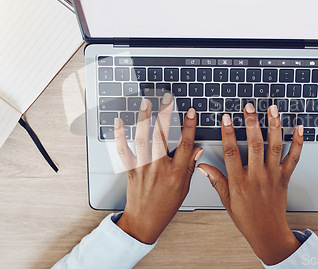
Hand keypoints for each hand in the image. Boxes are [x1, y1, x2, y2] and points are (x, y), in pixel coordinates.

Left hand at [114, 93, 202, 243]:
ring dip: (144, 119)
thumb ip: (190, 166)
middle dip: (165, 115)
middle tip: (167, 98)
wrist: (144, 220)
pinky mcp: (130, 170)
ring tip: (146, 103)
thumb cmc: (165, 206)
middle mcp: (160, 168)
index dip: (190, 126)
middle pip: (162, 137)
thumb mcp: (184, 188)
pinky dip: (119, 136)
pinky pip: (123, 151)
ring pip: (143, 139)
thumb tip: (197, 148)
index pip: (187, 145)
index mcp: (176, 173)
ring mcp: (143, 168)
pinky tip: (119, 122)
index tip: (191, 111)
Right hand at [197, 103, 303, 264]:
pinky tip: (299, 128)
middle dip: (251, 123)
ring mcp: (272, 175)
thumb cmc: (247, 218)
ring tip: (272, 109)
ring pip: (275, 146)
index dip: (228, 133)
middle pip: (255, 144)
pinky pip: (293, 158)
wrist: (268, 232)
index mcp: (239, 181)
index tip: (226, 118)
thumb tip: (202, 167)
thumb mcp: (226, 200)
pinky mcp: (285, 177)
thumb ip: (215, 180)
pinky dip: (298, 142)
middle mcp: (257, 176)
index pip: (231, 152)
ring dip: (274, 125)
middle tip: (249, 107)